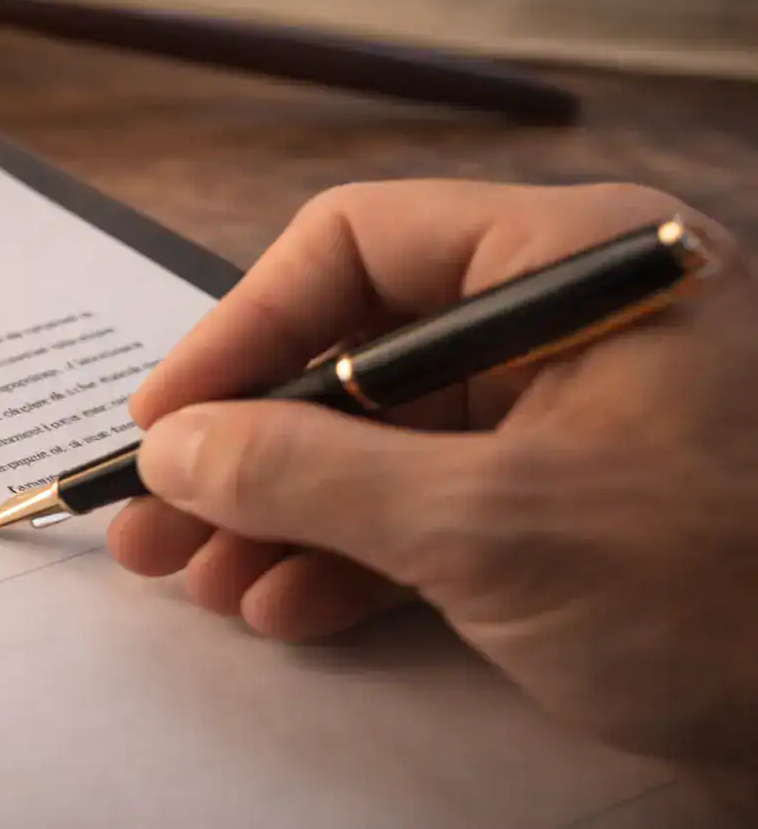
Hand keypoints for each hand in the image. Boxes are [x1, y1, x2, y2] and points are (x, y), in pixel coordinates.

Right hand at [107, 182, 757, 811]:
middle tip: (154, 521)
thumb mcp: (490, 528)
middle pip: (361, 350)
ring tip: (200, 580)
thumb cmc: (727, 589)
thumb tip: (174, 451)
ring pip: (389, 438)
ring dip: (286, 511)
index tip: (165, 422)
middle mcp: (571, 317)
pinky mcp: (584, 502)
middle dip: (248, 447)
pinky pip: (440, 501)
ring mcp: (580, 414)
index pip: (358, 246)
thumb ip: (310, 475)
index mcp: (573, 260)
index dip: (241, 329)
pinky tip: (292, 607)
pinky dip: (359, 554)